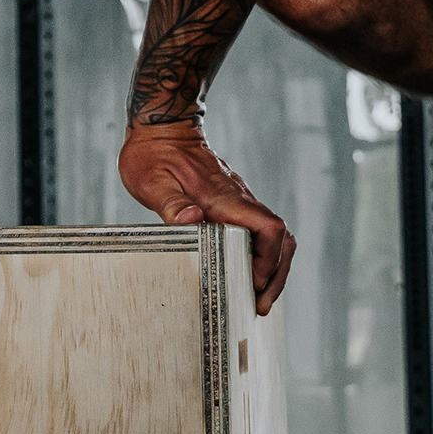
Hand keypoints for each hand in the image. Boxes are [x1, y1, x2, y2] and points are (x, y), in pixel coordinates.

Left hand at [119, 120, 296, 313]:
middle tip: (260, 305)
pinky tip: (246, 273)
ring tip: (258, 297)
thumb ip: (171, 203)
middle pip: (280, 238)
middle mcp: (238, 199)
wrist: (161, 128)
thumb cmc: (152, 155)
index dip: (269, 259)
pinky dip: (261, 256)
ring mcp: (238, 200)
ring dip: (272, 267)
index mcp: (223, 197)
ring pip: (274, 236)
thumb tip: (192, 219)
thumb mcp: (151, 181)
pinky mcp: (232, 203)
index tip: (254, 283)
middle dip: (276, 274)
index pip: (268, 227)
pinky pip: (258, 231)